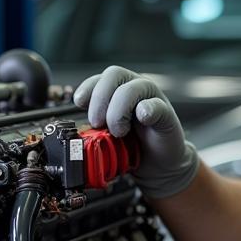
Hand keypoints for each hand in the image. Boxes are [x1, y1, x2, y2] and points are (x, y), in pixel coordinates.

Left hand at [74, 65, 199, 197]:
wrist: (157, 165)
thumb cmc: (131, 148)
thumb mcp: (106, 135)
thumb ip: (94, 127)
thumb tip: (74, 132)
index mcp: (117, 91)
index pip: (99, 78)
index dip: (87, 87)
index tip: (79, 104)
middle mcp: (134, 88)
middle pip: (114, 74)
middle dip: (100, 99)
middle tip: (97, 123)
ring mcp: (152, 98)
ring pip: (132, 88)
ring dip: (119, 109)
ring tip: (118, 132)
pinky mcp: (166, 114)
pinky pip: (156, 105)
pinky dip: (146, 109)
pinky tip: (142, 119)